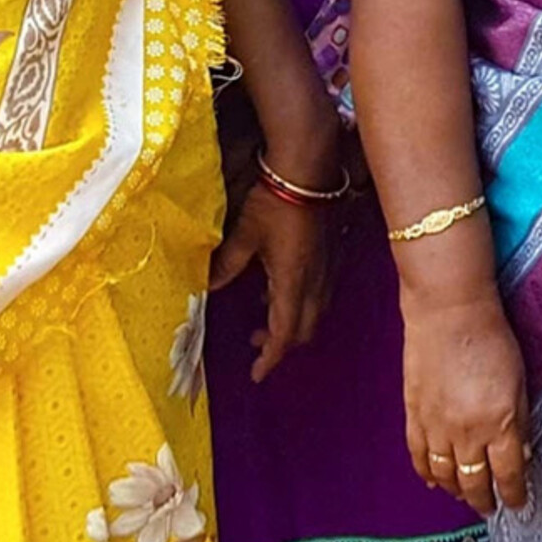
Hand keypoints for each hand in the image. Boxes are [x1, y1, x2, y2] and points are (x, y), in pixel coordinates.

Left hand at [209, 185, 331, 382]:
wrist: (309, 168)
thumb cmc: (274, 200)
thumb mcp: (244, 233)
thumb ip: (227, 264)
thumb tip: (208, 287)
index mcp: (293, 283)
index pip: (284, 336)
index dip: (269, 359)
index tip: (255, 373)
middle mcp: (316, 282)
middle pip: (304, 330)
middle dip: (281, 344)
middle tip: (255, 344)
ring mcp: (328, 268)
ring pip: (315, 312)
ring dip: (292, 323)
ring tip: (264, 314)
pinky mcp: (333, 253)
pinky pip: (320, 292)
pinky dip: (301, 302)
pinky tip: (280, 285)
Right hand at [401, 288, 529, 517]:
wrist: (448, 310)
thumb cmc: (491, 338)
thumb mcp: (520, 380)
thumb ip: (521, 421)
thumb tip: (521, 454)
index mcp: (499, 424)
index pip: (508, 476)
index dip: (513, 495)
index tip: (516, 502)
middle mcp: (466, 433)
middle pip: (474, 483)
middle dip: (484, 500)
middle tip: (490, 507)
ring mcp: (436, 426)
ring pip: (445, 476)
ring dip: (457, 491)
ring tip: (465, 495)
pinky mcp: (414, 414)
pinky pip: (418, 456)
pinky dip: (427, 474)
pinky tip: (435, 481)